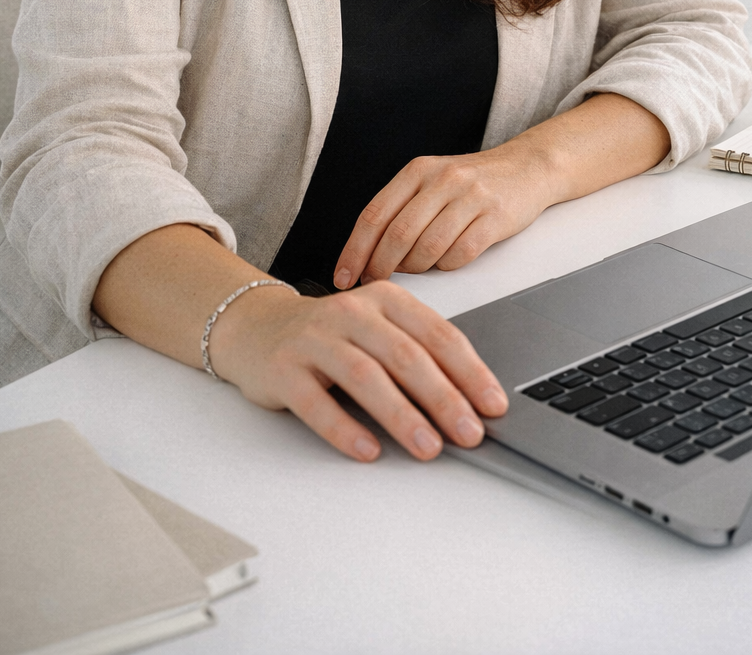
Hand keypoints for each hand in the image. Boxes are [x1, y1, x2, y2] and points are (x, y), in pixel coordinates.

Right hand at [209, 278, 506, 462]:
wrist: (258, 326)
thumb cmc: (332, 335)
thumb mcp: (378, 330)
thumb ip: (417, 355)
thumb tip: (469, 402)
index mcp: (385, 300)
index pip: (437, 334)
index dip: (469, 371)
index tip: (493, 404)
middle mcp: (351, 312)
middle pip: (406, 355)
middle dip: (444, 398)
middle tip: (469, 433)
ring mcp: (314, 339)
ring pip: (365, 376)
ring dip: (401, 415)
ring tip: (427, 447)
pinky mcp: (283, 369)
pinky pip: (316, 403)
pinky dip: (344, 428)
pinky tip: (368, 451)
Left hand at [333, 94, 670, 288]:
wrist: (527, 168)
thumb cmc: (471, 183)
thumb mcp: (431, 182)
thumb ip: (400, 209)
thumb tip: (364, 255)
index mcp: (417, 171)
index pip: (374, 215)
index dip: (354, 251)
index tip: (342, 278)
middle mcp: (441, 180)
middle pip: (397, 235)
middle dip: (381, 268)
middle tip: (375, 286)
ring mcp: (470, 197)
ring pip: (427, 248)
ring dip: (417, 269)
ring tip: (418, 270)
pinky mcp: (494, 217)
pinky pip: (460, 255)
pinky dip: (448, 267)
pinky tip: (449, 261)